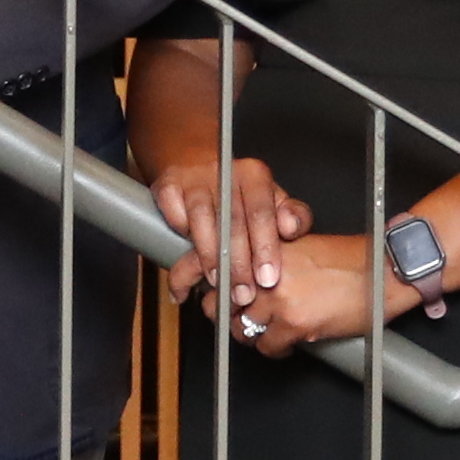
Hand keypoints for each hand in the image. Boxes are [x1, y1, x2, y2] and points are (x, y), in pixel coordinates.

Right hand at [152, 154, 306, 305]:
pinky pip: (175, 218)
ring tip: (218, 283)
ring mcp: (194, 179)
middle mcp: (225, 172)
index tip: (267, 278)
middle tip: (243, 295)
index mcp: (255, 175)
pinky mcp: (167, 187)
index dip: (265, 248)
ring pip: (202, 221)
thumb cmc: (240, 193)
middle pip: (232, 221)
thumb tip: (292, 228)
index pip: (262, 212)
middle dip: (238, 264)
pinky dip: (183, 241)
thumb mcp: (272, 201)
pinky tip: (189, 264)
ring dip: (210, 257)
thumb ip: (292, 216)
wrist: (196, 165)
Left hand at [227, 234, 393, 352]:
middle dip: (230, 314)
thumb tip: (247, 280)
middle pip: (223, 301)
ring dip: (252, 335)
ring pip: (242, 327)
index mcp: (267, 247)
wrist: (385, 271)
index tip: (213, 295)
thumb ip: (271, 260)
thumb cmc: (352, 259)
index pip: (218, 266)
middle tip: (239, 320)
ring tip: (266, 334)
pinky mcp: (294, 322)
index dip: (211, 284)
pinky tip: (287, 344)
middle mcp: (266, 270)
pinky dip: (275, 349)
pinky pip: (267, 346)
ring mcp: (278, 297)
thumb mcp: (303, 247)